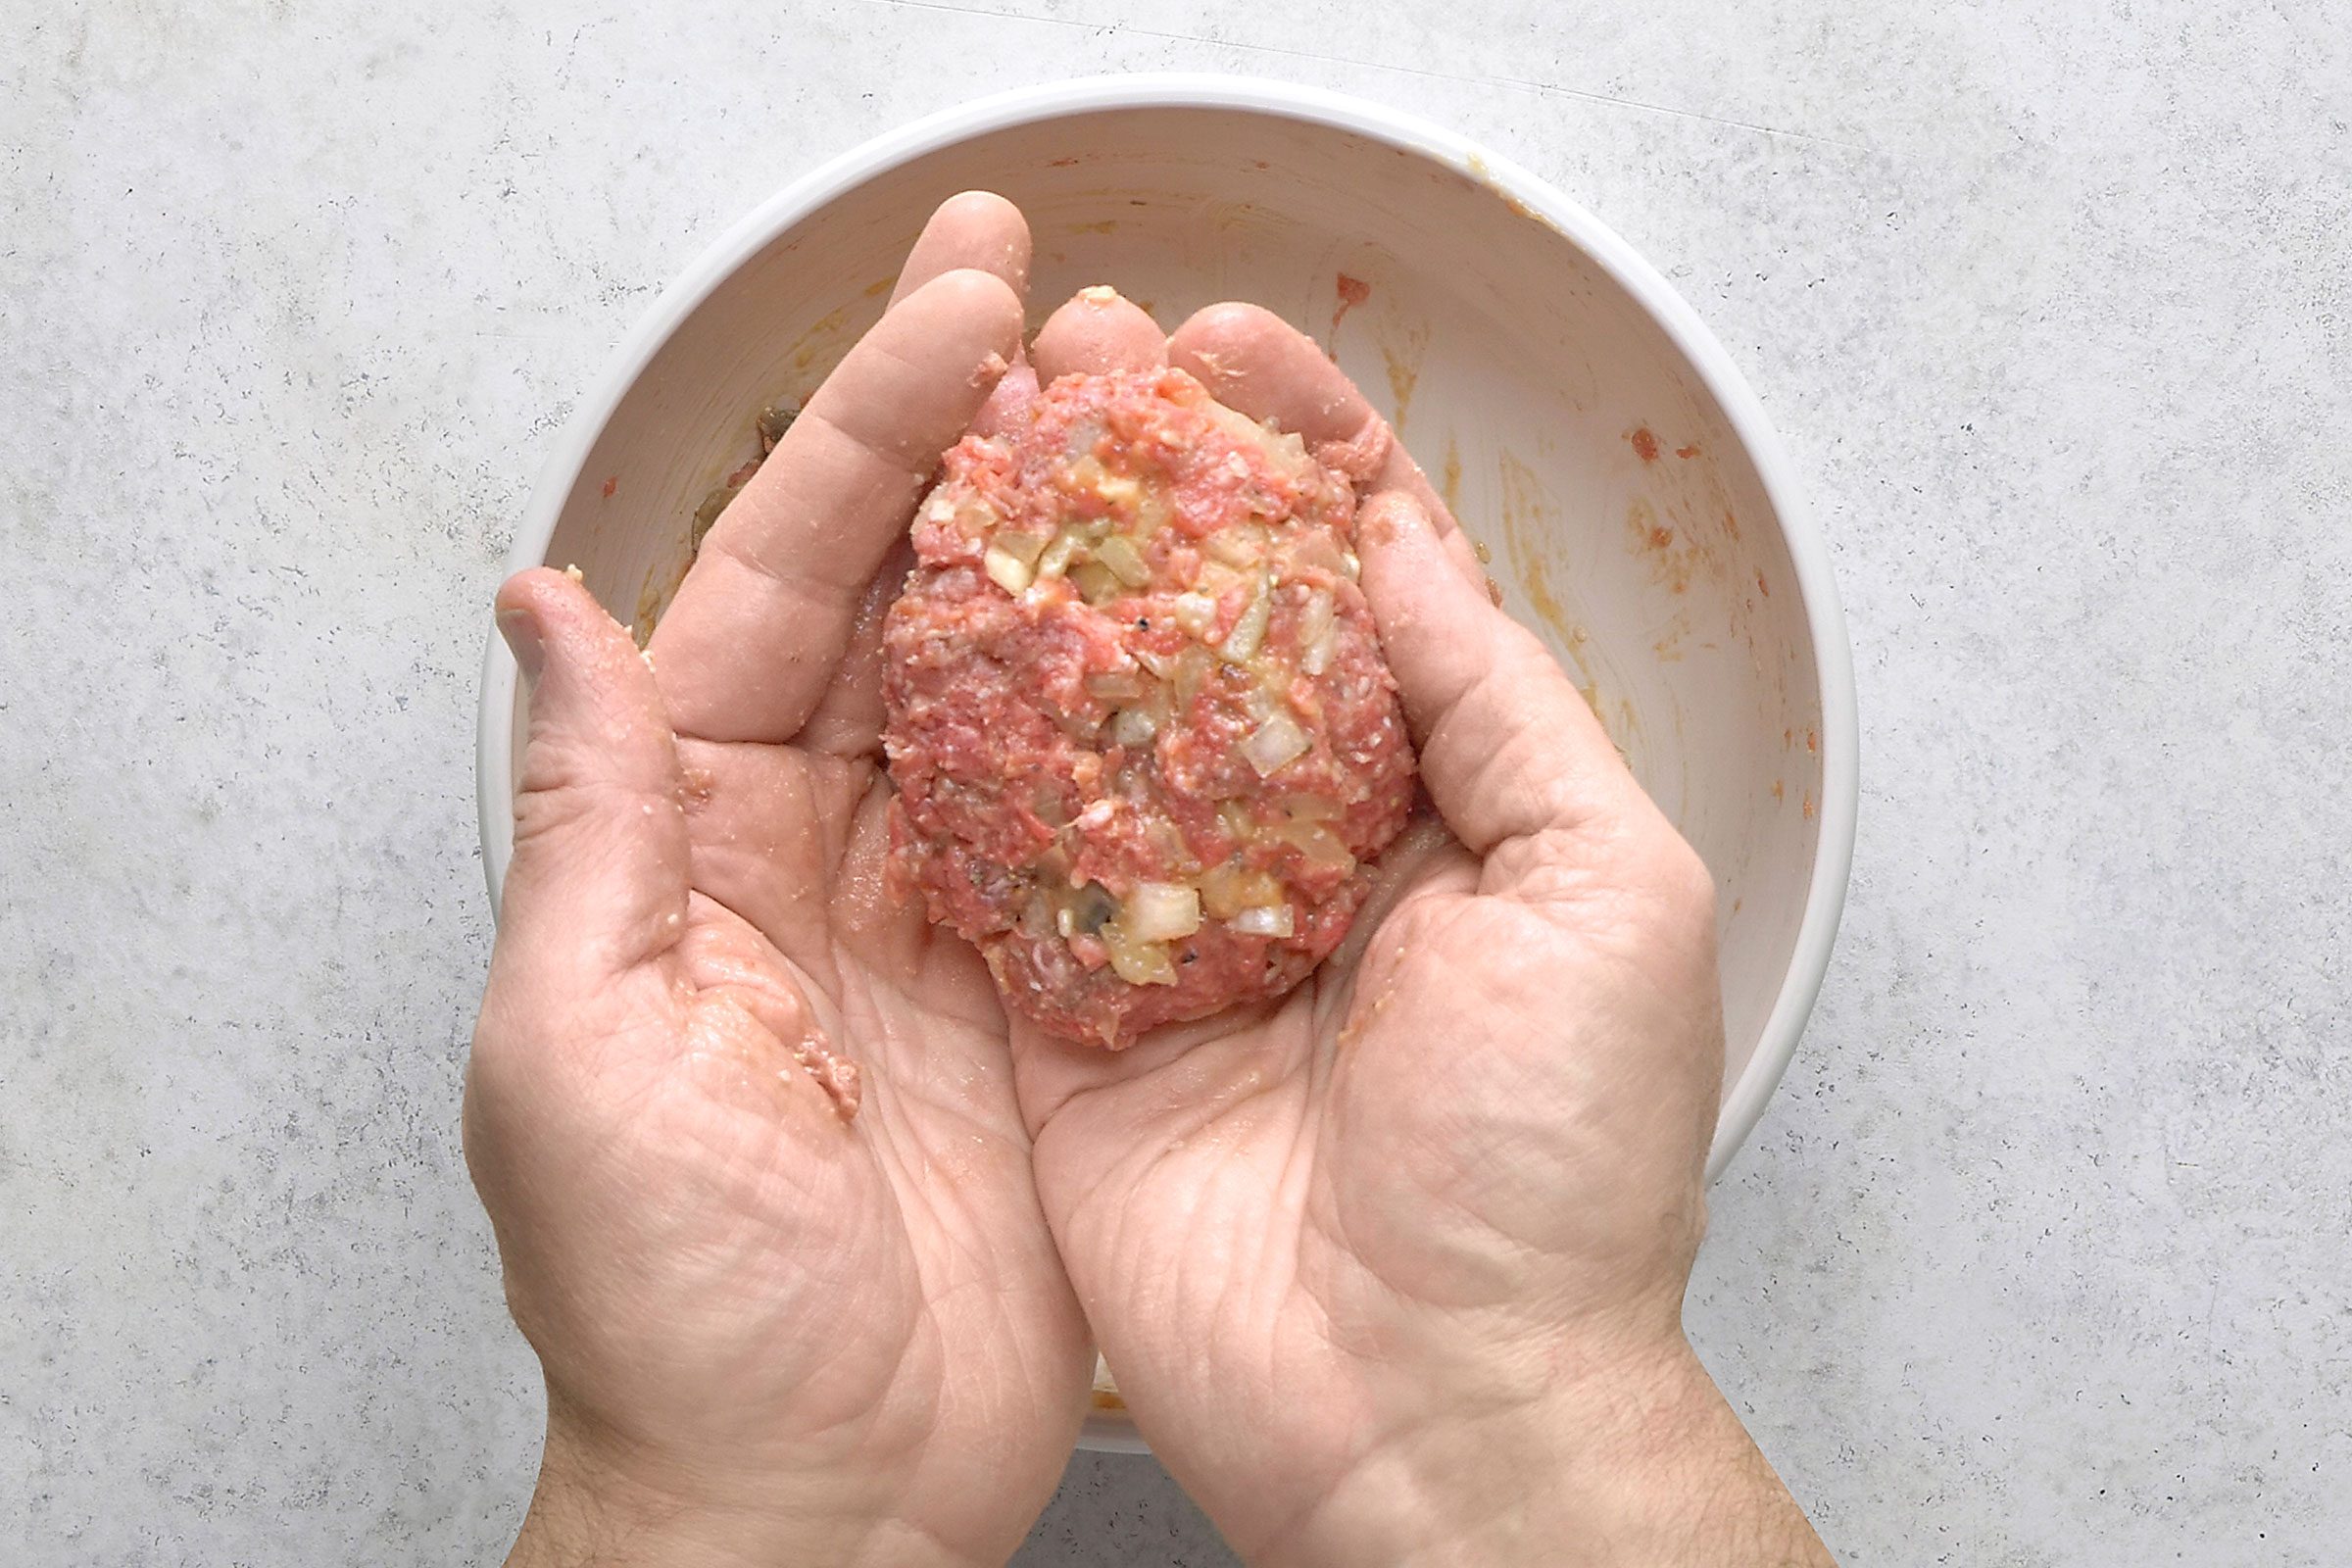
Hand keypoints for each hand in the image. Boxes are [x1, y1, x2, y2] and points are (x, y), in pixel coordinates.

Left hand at [468, 195, 1089, 1567]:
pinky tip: (1217, 636)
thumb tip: (547, 606)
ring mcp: (940, 921)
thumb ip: (586, 825)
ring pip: (1014, 692)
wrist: (807, 1503)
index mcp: (687, 846)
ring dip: (1078, 562)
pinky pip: (1105, 828)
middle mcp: (812, 858)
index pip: (769, 592)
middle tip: (1066, 315)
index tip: (955, 319)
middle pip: (900, 608)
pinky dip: (1156, 727)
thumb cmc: (668, 1315)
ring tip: (1156, 431)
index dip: (861, 442)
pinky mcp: (1046, 998)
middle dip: (978, 453)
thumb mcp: (576, 1058)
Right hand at [1007, 291, 1831, 1564]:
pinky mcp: (1076, 1019)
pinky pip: (1007, 868)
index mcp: (1451, 808)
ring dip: (1048, 586)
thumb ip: (1502, 706)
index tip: (1232, 351)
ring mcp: (1183, 928)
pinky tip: (924, 642)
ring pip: (1100, 719)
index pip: (1371, 582)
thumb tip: (1405, 550)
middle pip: (1214, 624)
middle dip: (1149, 489)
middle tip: (1078, 368)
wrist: (1433, 1406)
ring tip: (985, 454)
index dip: (1303, 453)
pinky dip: (966, 760)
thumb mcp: (1603, 893)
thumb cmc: (1556, 1179)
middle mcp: (1308, 849)